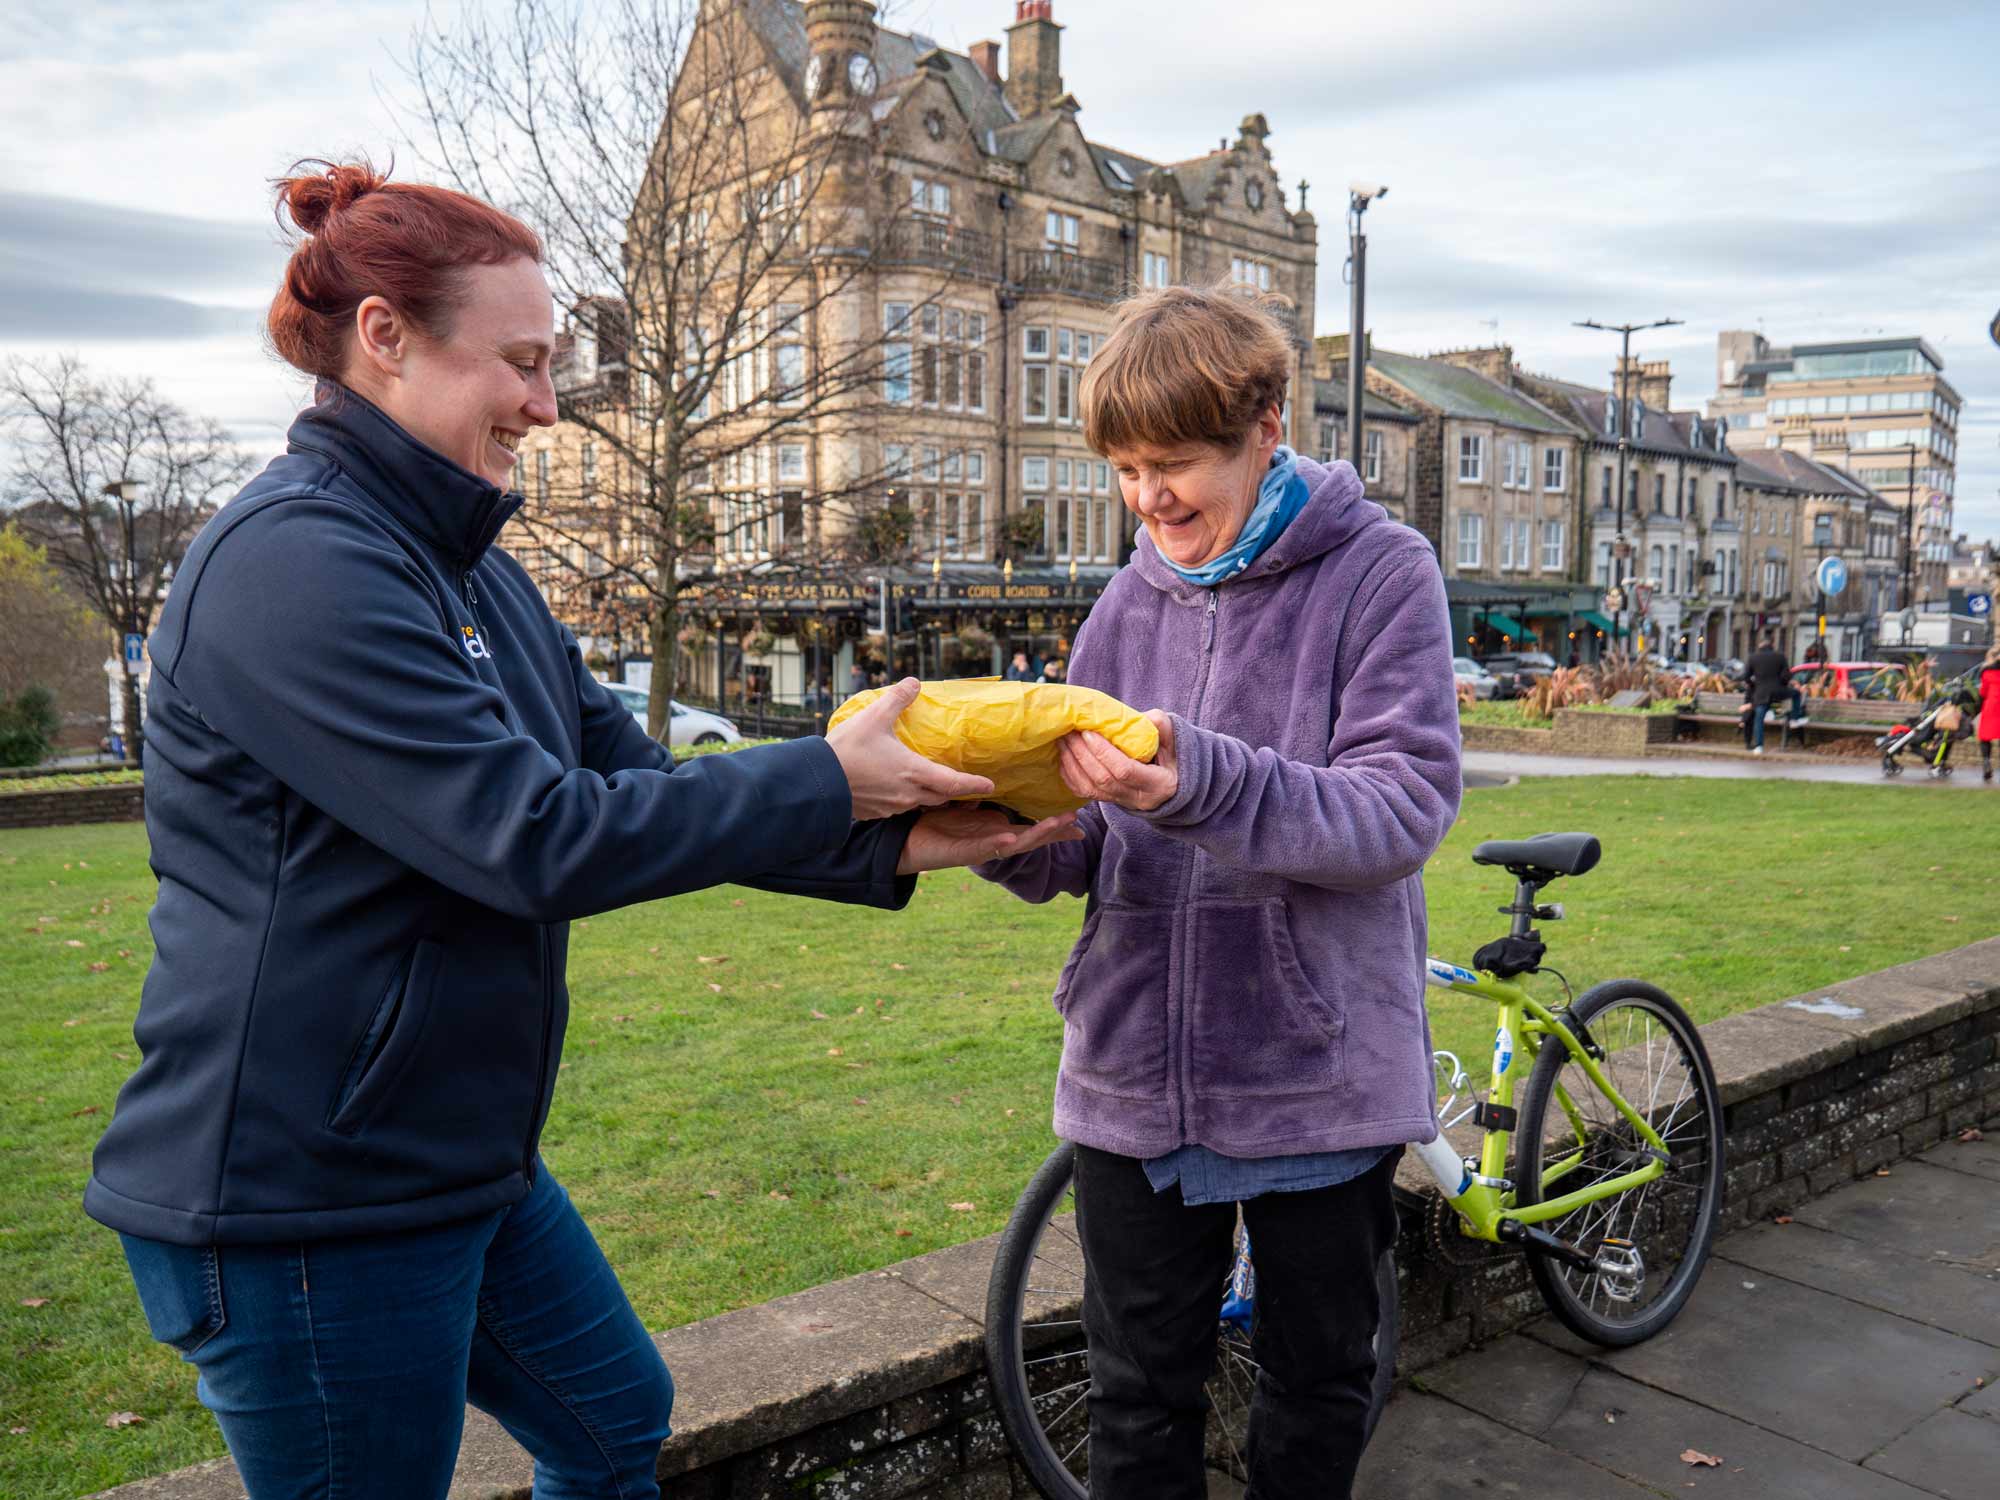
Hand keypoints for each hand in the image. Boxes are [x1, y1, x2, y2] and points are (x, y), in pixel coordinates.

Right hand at [826, 677, 994, 820]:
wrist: (817, 782)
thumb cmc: (848, 749)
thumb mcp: (874, 717)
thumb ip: (898, 698)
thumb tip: (914, 682)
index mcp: (914, 772)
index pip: (954, 783)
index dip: (974, 785)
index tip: (990, 786)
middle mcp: (908, 794)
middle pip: (941, 796)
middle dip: (954, 791)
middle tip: (964, 785)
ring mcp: (891, 807)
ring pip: (919, 803)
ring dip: (929, 795)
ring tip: (931, 783)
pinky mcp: (875, 813)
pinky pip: (898, 807)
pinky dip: (905, 798)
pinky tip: (896, 788)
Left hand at [896, 806, 1084, 875]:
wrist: (908, 840)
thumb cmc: (936, 821)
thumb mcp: (965, 803)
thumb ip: (982, 794)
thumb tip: (995, 777)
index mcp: (996, 829)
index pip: (1031, 827)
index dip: (1054, 826)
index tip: (1079, 822)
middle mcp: (993, 841)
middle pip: (1031, 838)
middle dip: (1054, 832)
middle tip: (1078, 823)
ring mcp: (981, 849)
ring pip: (1015, 845)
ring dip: (1036, 837)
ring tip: (1056, 826)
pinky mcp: (963, 854)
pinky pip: (984, 849)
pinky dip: (999, 844)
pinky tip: (1011, 838)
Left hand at [1057, 711, 1177, 813]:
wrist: (1172, 782)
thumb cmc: (1173, 756)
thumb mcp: (1174, 740)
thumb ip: (1161, 727)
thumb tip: (1144, 717)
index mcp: (1158, 784)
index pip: (1125, 771)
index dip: (1104, 752)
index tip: (1089, 733)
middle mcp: (1138, 798)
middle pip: (1103, 779)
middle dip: (1082, 754)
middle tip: (1070, 732)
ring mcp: (1122, 802)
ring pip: (1090, 789)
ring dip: (1072, 763)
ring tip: (1063, 740)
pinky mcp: (1110, 801)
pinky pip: (1084, 793)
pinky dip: (1070, 775)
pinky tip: (1064, 756)